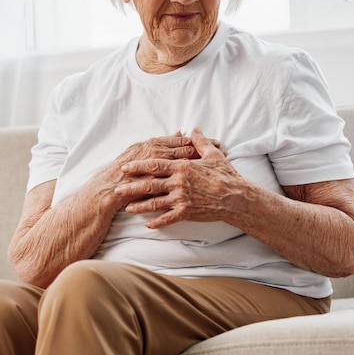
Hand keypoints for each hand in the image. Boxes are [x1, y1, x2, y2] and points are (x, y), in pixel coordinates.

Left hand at [114, 127, 242, 227]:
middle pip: (149, 184)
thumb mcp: (213, 155)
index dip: (138, 166)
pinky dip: (157, 222)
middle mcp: (179, 182)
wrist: (236, 197)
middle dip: (131, 187)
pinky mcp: (187, 212)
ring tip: (127, 209)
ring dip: (140, 206)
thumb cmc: (225, 175)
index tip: (125, 167)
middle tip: (117, 189)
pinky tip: (148, 224)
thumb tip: (194, 129)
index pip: (155, 164)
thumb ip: (200, 142)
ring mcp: (182, 198)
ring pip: (155, 203)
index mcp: (182, 167)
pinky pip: (168, 218)